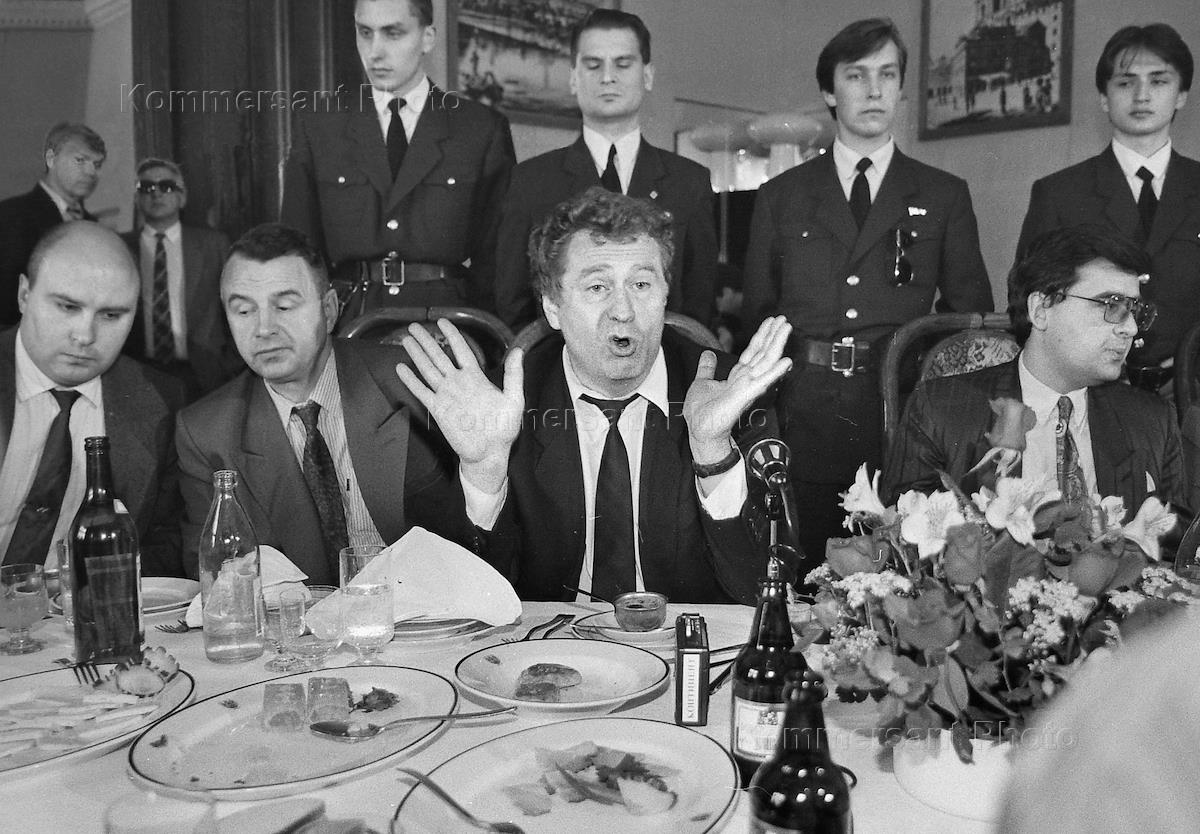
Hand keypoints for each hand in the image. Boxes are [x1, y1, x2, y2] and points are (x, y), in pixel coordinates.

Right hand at [395, 320, 523, 492]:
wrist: (490, 452)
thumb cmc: (504, 429)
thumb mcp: (514, 399)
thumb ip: (514, 375)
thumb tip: (518, 351)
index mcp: (476, 378)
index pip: (462, 350)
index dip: (452, 335)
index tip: (443, 322)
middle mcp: (459, 383)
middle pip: (439, 356)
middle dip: (427, 340)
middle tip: (415, 326)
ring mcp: (447, 395)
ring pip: (428, 369)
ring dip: (417, 354)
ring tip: (406, 340)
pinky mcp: (438, 409)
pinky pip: (422, 391)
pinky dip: (411, 380)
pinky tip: (401, 369)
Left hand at [683, 316, 791, 463]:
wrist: (699, 430)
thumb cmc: (702, 412)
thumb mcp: (702, 383)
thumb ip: (707, 369)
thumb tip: (707, 354)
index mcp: (737, 377)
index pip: (753, 352)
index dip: (762, 336)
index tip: (771, 322)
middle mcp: (745, 380)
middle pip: (763, 353)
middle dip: (774, 335)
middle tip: (784, 319)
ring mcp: (747, 388)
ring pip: (766, 362)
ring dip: (777, 345)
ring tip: (787, 329)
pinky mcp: (744, 398)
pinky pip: (762, 382)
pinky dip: (774, 372)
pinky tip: (786, 362)